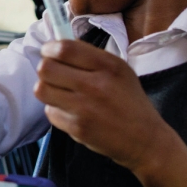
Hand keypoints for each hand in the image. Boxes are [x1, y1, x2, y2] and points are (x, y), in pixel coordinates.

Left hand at [34, 40, 177, 175]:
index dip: (49, 48)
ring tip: (58, 91)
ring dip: (47, 88)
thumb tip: (58, 46)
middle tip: (53, 73)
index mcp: (108, 65)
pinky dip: (56, 109)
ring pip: (42, 90)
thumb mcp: (120, 70)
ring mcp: (84, 108)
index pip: (64, 49)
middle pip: (46, 68)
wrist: (144, 139)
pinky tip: (69, 110)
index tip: (49, 52)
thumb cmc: (129, 101)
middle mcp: (95, 85)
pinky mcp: (77, 128)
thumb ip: (91, 56)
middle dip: (45, 68)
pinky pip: (50, 112)